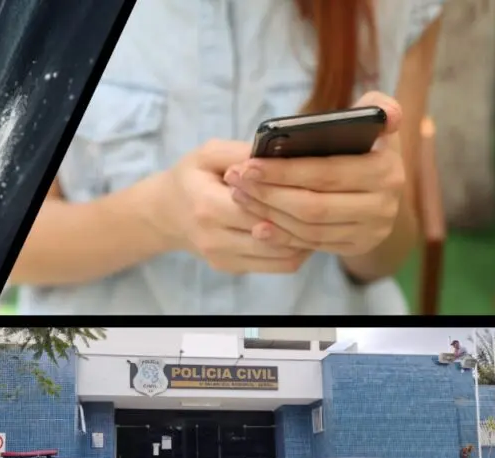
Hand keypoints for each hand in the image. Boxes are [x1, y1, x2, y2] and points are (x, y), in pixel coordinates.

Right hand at [151, 139, 311, 273]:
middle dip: (304, 217)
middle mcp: (214, 238)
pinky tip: (304, 230)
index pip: (260, 207)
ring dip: (307, 237)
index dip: (289, 195)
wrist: (166, 214)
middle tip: (328, 199)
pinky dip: (297, 249)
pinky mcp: (233, 268)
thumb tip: (280, 152)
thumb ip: (242, 152)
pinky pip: (278, 266)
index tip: (313, 181)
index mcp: (207, 206)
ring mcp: (223, 258)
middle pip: (275, 234)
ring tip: (320, 216)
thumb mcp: (209, 153)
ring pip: (283, 256)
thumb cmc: (192, 178)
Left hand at [223, 92, 405, 257]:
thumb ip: (377, 106)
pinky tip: (257, 225)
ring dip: (269, 214)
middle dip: (269, 193)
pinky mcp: (357, 247)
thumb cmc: (364, 146)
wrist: (381, 188)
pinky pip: (312, 245)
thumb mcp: (373, 123)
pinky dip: (282, 236)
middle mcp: (383, 205)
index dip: (283, 171)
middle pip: (313, 205)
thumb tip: (388, 115)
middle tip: (237, 181)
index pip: (326, 173)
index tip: (248, 165)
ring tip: (240, 196)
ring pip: (309, 228)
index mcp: (385, 169)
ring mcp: (371, 231)